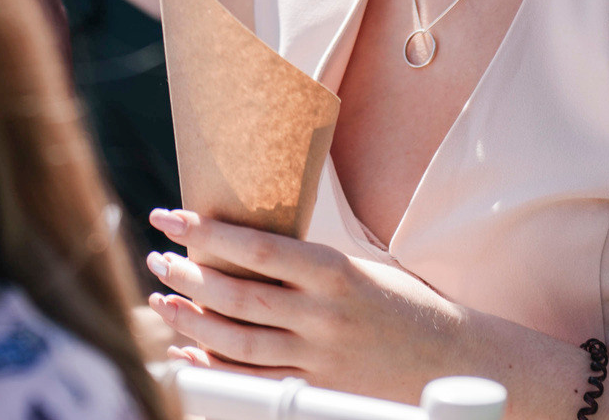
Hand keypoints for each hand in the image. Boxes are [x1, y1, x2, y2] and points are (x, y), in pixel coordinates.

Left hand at [145, 208, 474, 402]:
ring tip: (161, 299)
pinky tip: (188, 349)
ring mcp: (318, 357)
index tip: (171, 218)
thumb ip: (303, 263)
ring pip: (237, 340)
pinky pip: (254, 380)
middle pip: (237, 294)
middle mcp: (323, 314)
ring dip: (191, 319)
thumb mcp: (356, 267)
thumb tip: (237, 245)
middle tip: (157, 257)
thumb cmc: (400, 303)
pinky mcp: (317, 390)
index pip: (256, 248)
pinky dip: (214, 365)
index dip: (206, 232)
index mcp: (334, 272)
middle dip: (187, 274)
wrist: (451, 357)